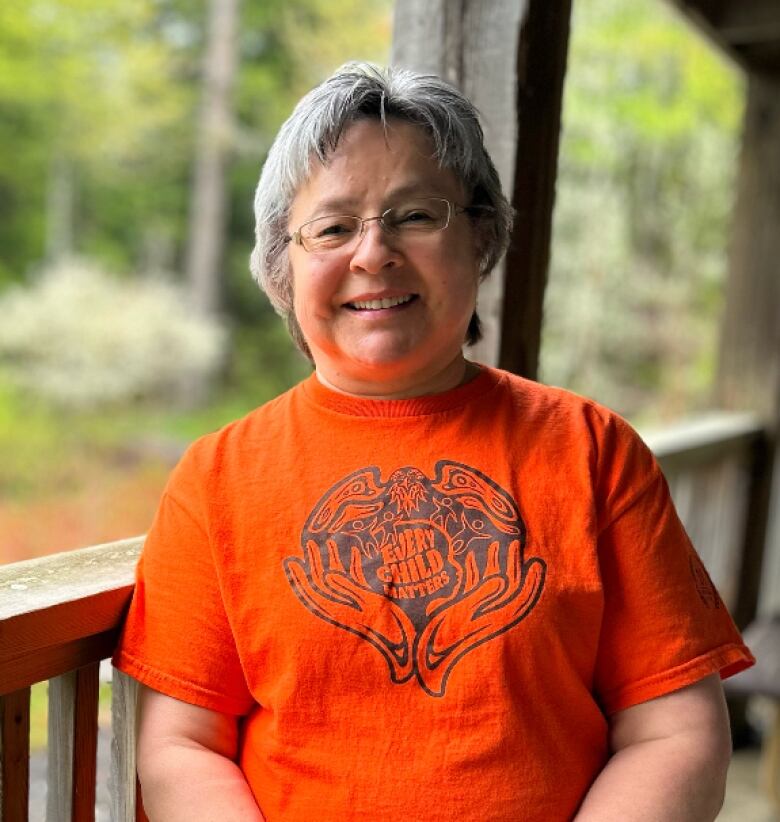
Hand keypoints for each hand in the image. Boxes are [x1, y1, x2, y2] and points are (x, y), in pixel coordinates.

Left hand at [285, 538, 415, 682]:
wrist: (404, 644)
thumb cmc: (385, 627)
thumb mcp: (365, 604)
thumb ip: (347, 589)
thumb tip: (327, 575)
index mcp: (337, 610)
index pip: (311, 591)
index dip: (299, 577)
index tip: (291, 560)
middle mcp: (343, 607)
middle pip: (323, 582)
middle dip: (316, 563)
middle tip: (309, 543)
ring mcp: (355, 604)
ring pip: (340, 580)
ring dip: (336, 561)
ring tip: (331, 542)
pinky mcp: (368, 602)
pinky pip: (357, 582)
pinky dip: (355, 567)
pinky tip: (357, 552)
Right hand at [415, 539, 545, 695]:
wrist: (424, 657)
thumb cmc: (444, 638)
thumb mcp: (464, 614)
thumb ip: (482, 597)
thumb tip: (502, 580)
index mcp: (495, 619)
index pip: (521, 599)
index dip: (532, 583)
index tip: (537, 563)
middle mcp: (489, 616)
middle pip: (507, 588)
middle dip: (510, 566)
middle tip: (513, 544)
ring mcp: (475, 613)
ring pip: (489, 586)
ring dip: (492, 566)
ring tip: (494, 545)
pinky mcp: (460, 612)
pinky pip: (471, 589)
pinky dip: (472, 573)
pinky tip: (468, 558)